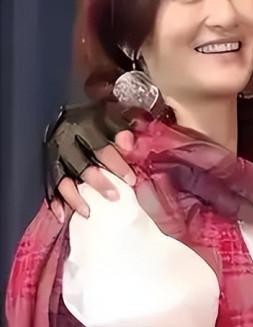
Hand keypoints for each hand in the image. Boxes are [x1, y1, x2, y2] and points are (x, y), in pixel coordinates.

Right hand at [43, 103, 135, 219]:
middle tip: (114, 196)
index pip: (100, 147)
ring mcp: (54, 156)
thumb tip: (128, 145)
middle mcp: (65, 141)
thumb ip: (121, 130)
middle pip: (81, 165)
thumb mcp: (108, 116)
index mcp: (82, 127)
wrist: (61, 111)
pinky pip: (48, 186)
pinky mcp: (46, 167)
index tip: (130, 179)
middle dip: (98, 182)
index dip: (116, 163)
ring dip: (75, 197)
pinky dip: (55, 202)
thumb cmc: (90, 117)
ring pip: (62, 179)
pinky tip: (62, 215)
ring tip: (88, 211)